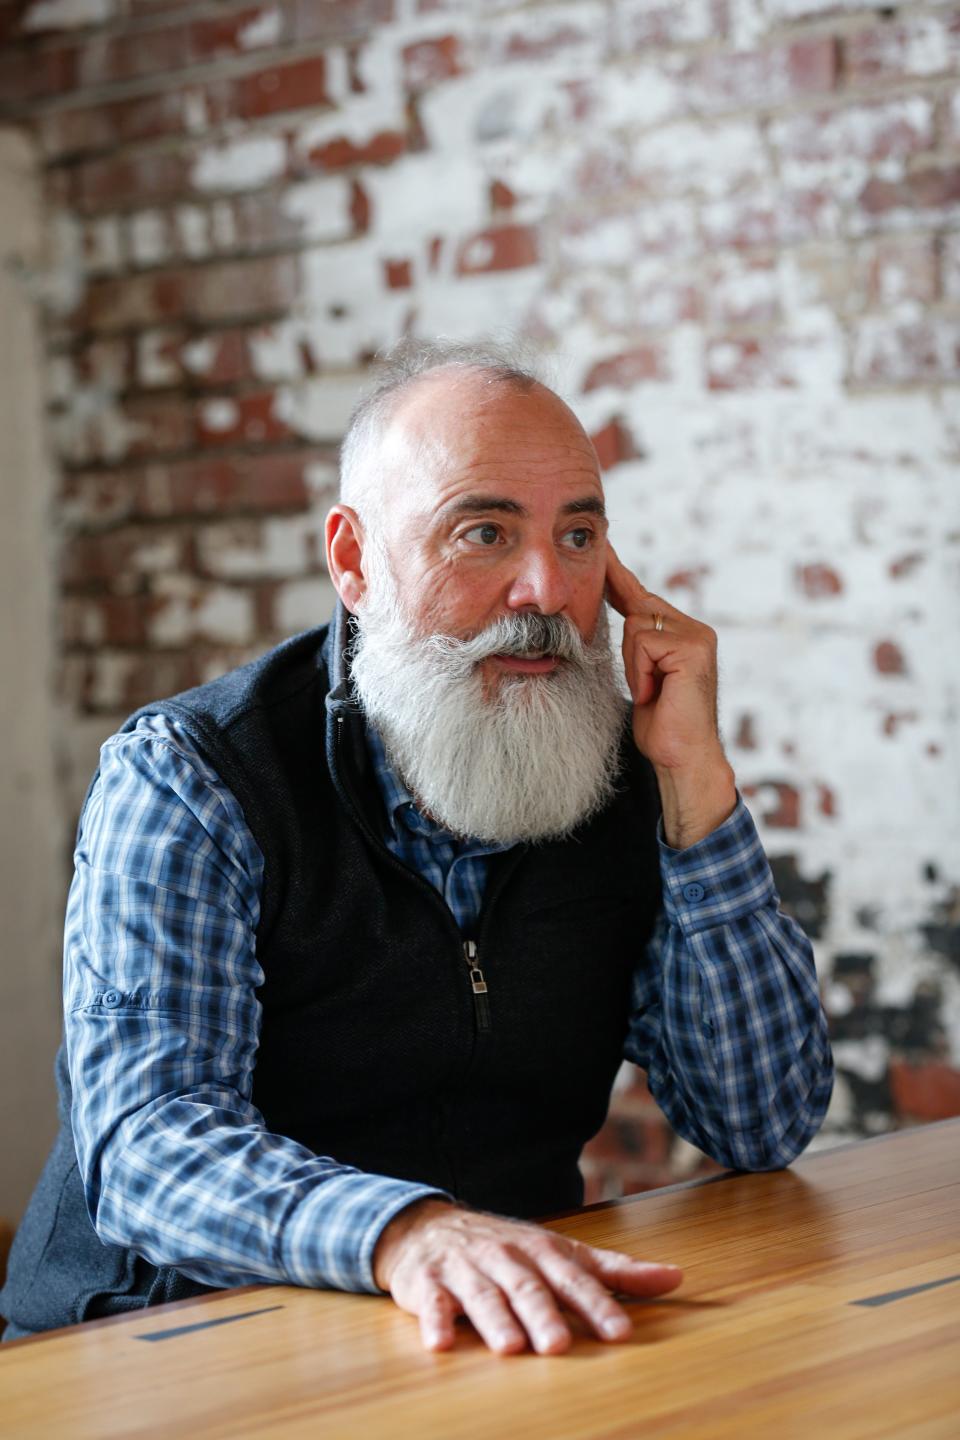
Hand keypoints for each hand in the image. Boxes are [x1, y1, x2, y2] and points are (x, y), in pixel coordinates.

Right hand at [373, 1198, 682, 1353]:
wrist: (429, 1227)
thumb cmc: (508, 1250)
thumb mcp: (561, 1254)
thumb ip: (615, 1272)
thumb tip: (675, 1277)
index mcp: (542, 1252)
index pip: (574, 1280)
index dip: (597, 1306)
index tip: (621, 1334)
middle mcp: (506, 1258)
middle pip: (528, 1289)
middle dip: (544, 1316)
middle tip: (559, 1346)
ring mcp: (466, 1269)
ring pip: (483, 1296)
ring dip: (495, 1320)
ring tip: (510, 1347)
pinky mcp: (428, 1283)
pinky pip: (431, 1303)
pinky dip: (435, 1320)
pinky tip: (440, 1342)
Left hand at [605, 543, 735, 847]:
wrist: (682, 758)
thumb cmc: (660, 725)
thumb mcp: (641, 676)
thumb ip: (636, 645)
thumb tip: (611, 616)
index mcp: (683, 633)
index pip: (642, 598)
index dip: (619, 578)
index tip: (602, 548)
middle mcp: (695, 629)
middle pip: (638, 608)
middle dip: (627, 642)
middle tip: (642, 678)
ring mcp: (698, 636)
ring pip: (637, 624)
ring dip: (633, 663)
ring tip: (650, 692)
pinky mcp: (694, 648)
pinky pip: (644, 641)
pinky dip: (640, 671)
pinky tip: (654, 693)